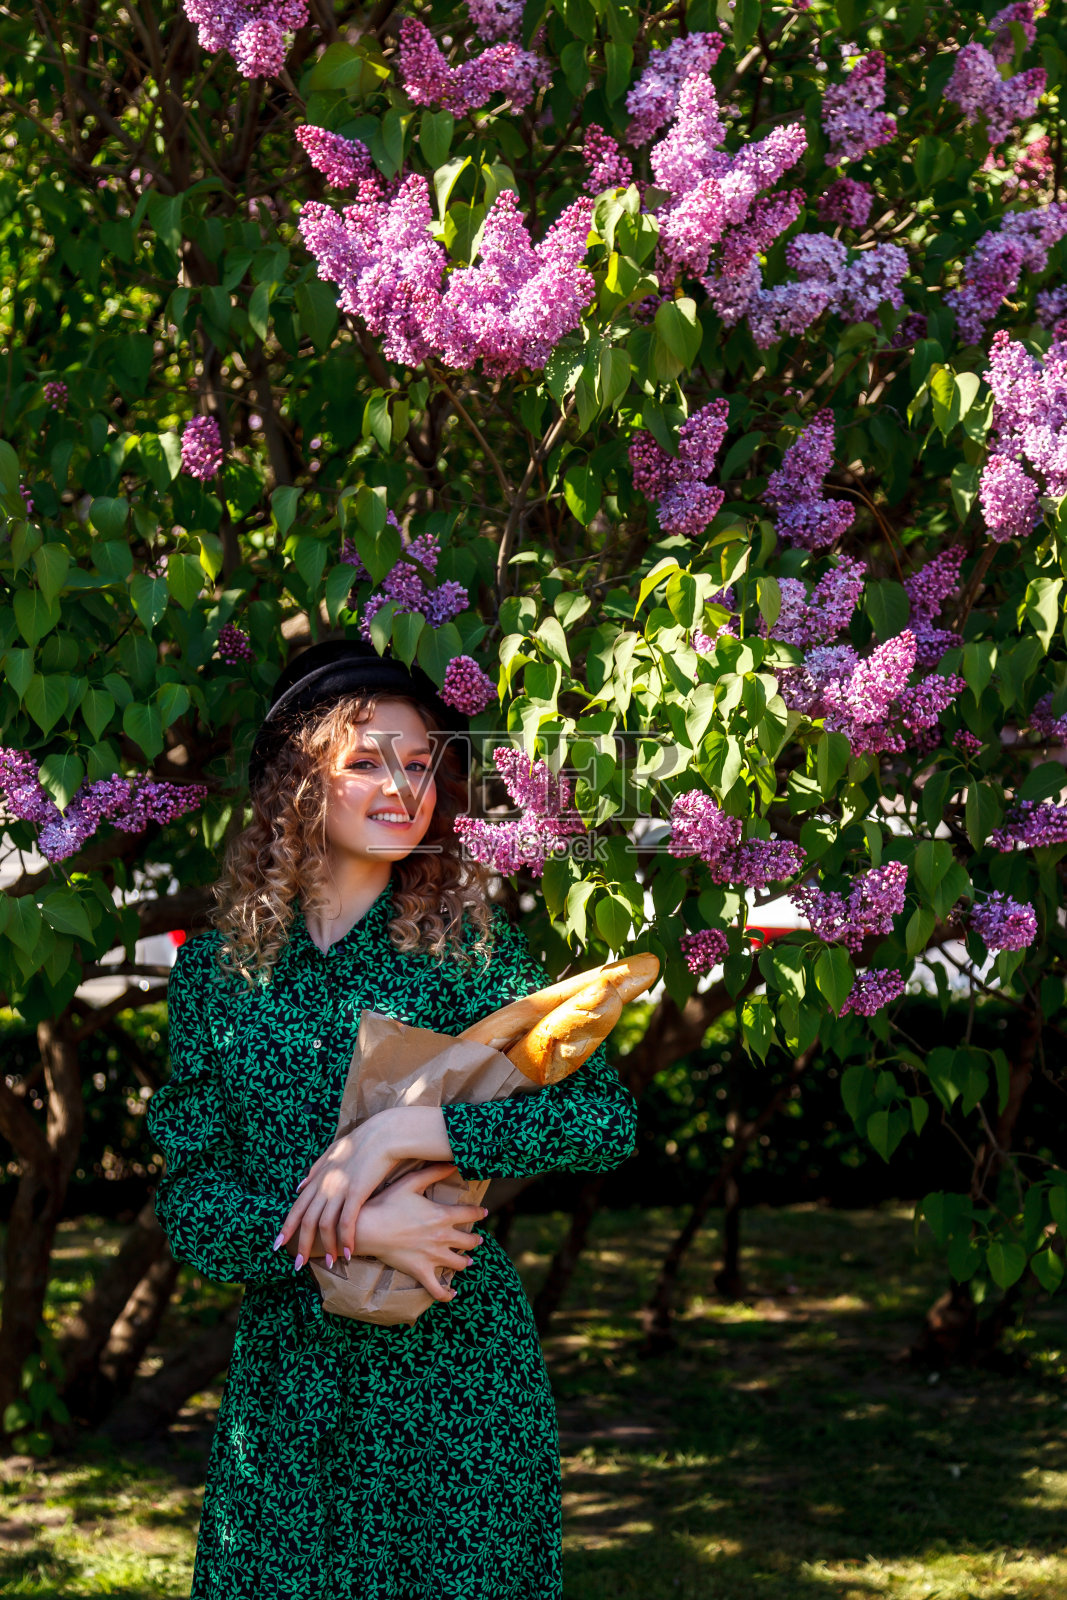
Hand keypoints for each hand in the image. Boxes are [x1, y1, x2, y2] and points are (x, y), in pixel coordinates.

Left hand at [276, 1108, 443, 1267]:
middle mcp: (324, 1184)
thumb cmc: (362, 1142)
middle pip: (306, 1220)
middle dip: (300, 1245)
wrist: (384, 1134)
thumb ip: (315, 1170)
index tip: (278, 1244)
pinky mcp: (356, 1193)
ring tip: (329, 1263)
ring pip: (324, 1225)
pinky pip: (346, 1223)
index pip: (297, 1206)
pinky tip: (348, 1253)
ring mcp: (339, 1189)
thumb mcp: (333, 1152)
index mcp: (318, 1176)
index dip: (286, 1227)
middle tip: (297, 1265)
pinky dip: (345, 1240)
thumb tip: (299, 1185)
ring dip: (326, 1247)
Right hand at [357, 1163, 487, 1301]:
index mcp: (442, 1215)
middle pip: (470, 1241)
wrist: (368, 1228)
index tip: (484, 1213)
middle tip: (477, 1239)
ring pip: (459, 1264)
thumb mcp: (411, 1182)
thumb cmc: (387, 1202)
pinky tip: (453, 1294)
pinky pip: (438, 1290)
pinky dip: (447, 1294)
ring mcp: (433, 1257)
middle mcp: (443, 1237)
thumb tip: (454, 1161)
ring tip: (467, 1261)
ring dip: (466, 1261)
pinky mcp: (421, 1272)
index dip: (480, 1213)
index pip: (471, 1214)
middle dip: (475, 1240)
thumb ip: (434, 1171)